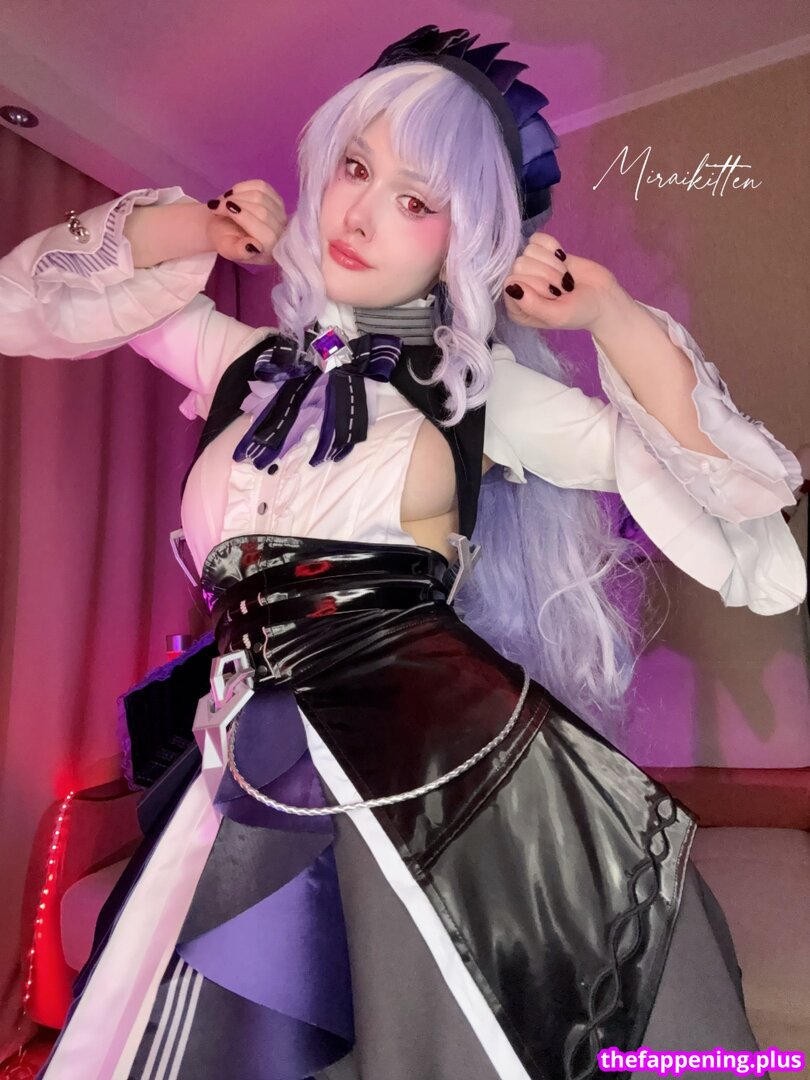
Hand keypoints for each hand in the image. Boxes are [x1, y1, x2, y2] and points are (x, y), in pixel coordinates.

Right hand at [205, 180, 286, 265]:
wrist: (225, 228)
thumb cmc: (226, 239)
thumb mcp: (227, 249)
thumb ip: (239, 251)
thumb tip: (252, 247)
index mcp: (271, 251)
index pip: (263, 231)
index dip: (240, 216)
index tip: (218, 209)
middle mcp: (281, 234)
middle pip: (261, 211)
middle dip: (235, 203)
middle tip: (218, 206)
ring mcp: (281, 215)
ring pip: (261, 195)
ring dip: (237, 194)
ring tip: (225, 201)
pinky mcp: (276, 199)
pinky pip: (261, 186)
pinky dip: (244, 186)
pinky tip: (234, 194)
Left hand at [502, 232, 625, 332]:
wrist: (603, 297)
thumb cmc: (580, 312)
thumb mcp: (556, 315)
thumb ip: (532, 305)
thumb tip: (510, 286)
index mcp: (516, 309)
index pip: (512, 282)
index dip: (536, 285)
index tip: (554, 296)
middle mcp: (519, 287)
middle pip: (520, 264)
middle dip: (548, 275)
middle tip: (563, 288)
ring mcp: (529, 268)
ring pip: (529, 250)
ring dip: (553, 264)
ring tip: (565, 278)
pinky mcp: (542, 253)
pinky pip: (537, 239)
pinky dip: (553, 247)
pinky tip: (562, 259)